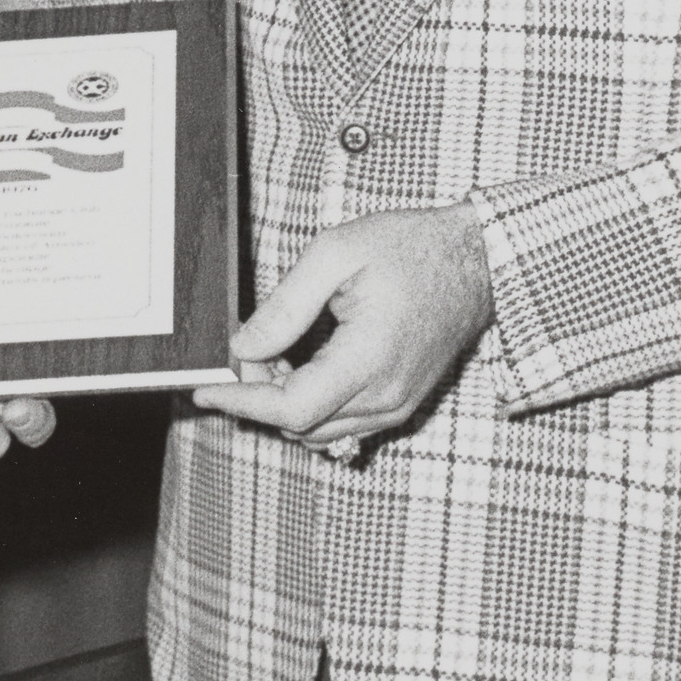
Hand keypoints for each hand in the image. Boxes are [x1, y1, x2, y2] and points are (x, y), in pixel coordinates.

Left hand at [192, 204, 493, 449]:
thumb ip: (285, 306)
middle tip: (250, 345)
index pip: (290, 409)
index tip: (206, 388)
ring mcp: (397, 406)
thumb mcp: (336, 254)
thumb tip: (243, 348)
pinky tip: (305, 363)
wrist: (475, 260)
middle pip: (299, 425)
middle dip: (260, 394)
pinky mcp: (400, 405)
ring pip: (319, 431)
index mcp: (369, 360)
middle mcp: (386, 396)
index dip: (241, 402)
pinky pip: (343, 424)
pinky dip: (313, 404)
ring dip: (285, 401)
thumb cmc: (410, 249)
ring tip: (279, 349)